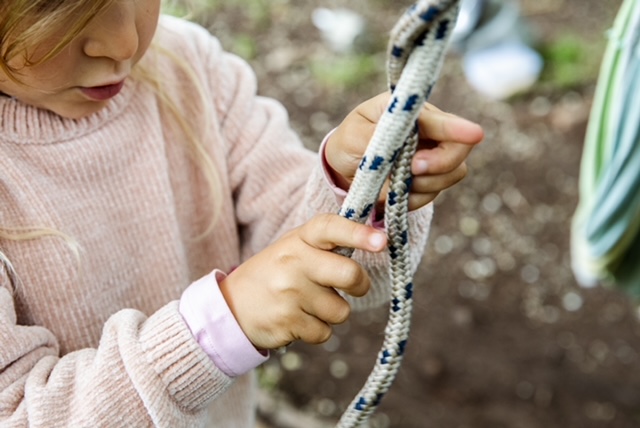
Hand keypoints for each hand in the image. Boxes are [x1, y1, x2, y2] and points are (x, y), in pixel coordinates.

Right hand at [218, 214, 386, 349]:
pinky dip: (316, 331)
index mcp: (298, 240)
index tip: (381, 241)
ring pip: (341, 310)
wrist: (231, 308)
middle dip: (360, 285)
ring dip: (331, 312)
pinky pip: (325, 332)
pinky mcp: (287, 322)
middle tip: (354, 286)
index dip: (358, 233)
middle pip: (349, 274)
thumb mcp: (292, 249)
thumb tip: (376, 240)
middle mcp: (293, 262)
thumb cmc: (274, 274)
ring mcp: (289, 293)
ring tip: (306, 304)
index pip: (330, 228)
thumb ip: (325, 245)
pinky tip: (297, 319)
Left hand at [325, 92, 483, 210]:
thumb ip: (376, 137)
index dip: (458, 128)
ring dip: (422, 184)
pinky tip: (393, 192)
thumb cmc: (348, 141)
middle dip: (439, 164)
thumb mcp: (353, 135)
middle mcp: (430, 132)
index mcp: (412, 112)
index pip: (441, 121)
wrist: (344, 166)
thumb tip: (400, 140)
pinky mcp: (430, 179)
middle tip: (413, 169)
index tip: (475, 134)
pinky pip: (433, 194)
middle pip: (458, 150)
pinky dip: (413, 198)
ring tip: (391, 181)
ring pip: (451, 175)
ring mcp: (434, 156)